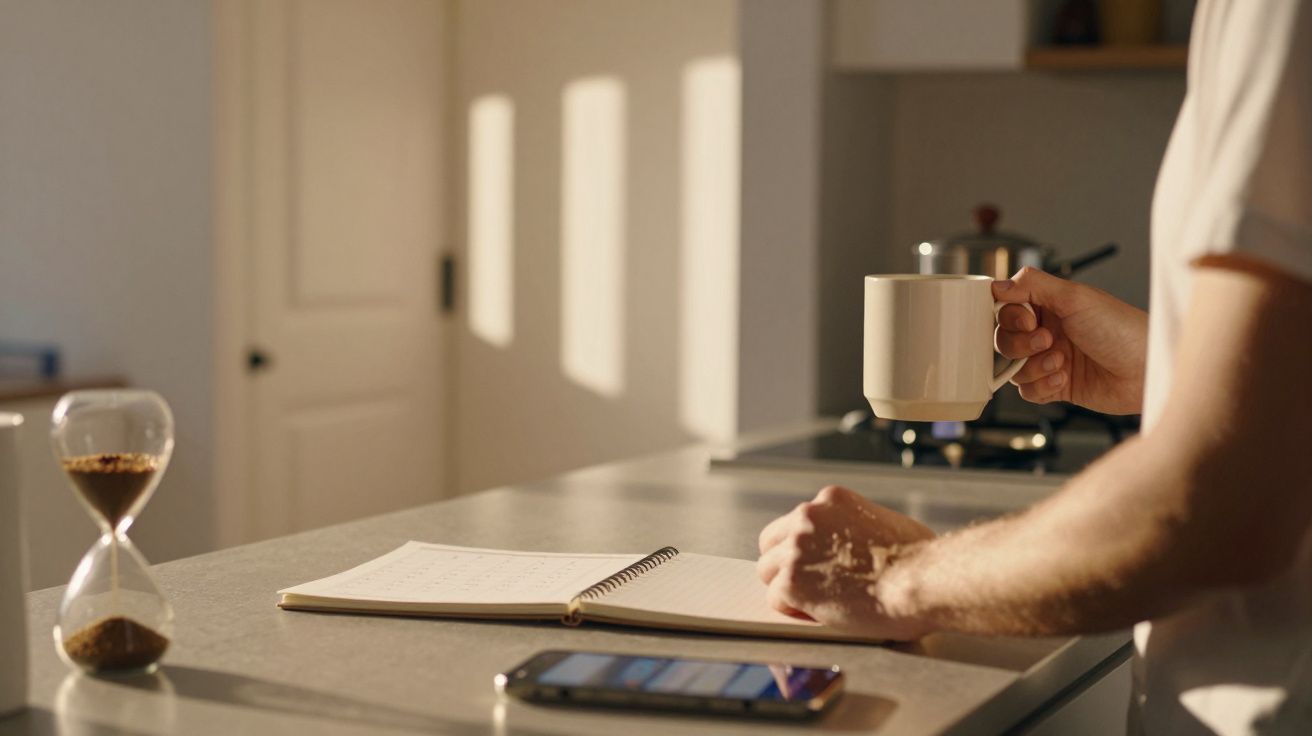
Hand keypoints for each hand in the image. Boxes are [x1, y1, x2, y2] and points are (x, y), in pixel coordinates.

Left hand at [756, 486, 935, 640]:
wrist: (923, 580)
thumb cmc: (921, 559)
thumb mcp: (890, 522)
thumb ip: (863, 527)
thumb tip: (866, 545)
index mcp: (831, 501)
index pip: (796, 522)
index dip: (803, 547)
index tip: (816, 564)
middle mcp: (808, 517)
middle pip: (771, 542)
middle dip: (784, 564)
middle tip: (806, 586)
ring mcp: (797, 549)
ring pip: (767, 571)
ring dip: (786, 588)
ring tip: (814, 604)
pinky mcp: (793, 581)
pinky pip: (775, 599)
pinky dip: (792, 611)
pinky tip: (815, 615)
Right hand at [994, 267, 1147, 413]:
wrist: (1148, 370)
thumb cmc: (1122, 329)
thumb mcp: (1076, 297)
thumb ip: (1033, 286)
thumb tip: (998, 285)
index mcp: (1050, 306)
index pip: (1007, 309)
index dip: (1010, 317)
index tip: (1027, 320)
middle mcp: (1048, 332)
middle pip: (1004, 339)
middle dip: (1020, 343)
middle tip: (1047, 340)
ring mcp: (1050, 360)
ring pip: (1013, 368)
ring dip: (1033, 366)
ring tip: (1061, 361)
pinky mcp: (1056, 386)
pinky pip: (1027, 391)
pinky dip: (1041, 385)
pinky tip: (1064, 378)